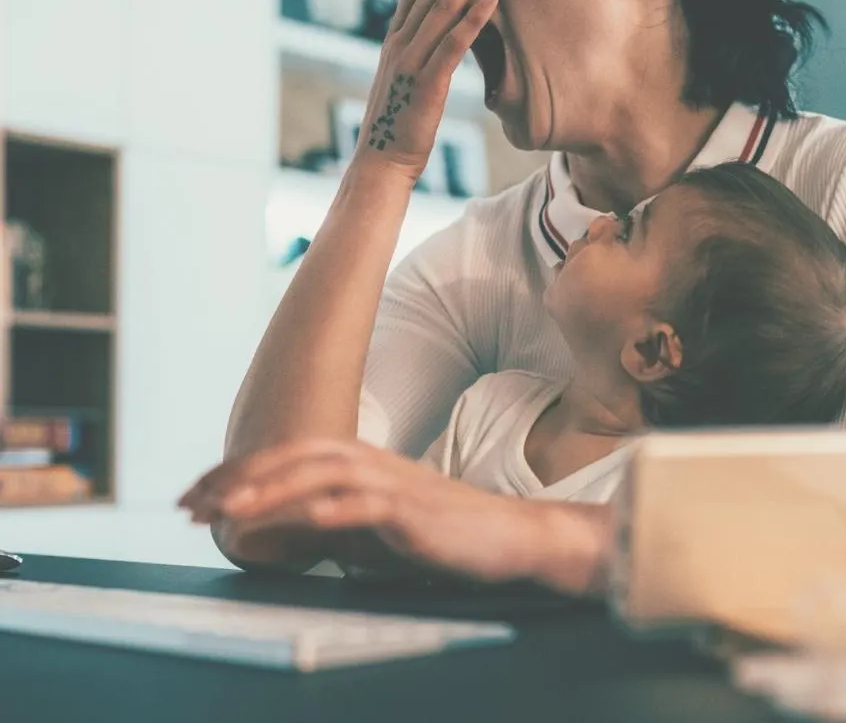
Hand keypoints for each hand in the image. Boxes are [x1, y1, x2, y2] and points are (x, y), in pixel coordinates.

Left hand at [178, 439, 554, 585]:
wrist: (508, 537)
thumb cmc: (438, 536)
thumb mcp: (371, 529)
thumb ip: (326, 523)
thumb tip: (270, 533)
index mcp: (359, 462)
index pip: (288, 455)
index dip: (238, 471)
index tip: (195, 494)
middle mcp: (371, 463)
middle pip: (296, 454)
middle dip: (239, 475)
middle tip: (191, 502)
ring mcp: (394, 485)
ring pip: (323, 473)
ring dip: (272, 488)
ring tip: (228, 509)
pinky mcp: (415, 513)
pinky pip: (367, 505)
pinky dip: (330, 509)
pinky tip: (297, 519)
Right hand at [356, 0, 496, 183]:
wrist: (382, 163)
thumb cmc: (399, 125)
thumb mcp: (408, 80)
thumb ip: (420, 53)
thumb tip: (437, 36)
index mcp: (396, 39)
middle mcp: (400, 42)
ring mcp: (412, 61)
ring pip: (443, 6)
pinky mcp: (428, 83)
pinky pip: (454, 45)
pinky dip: (473, 19)